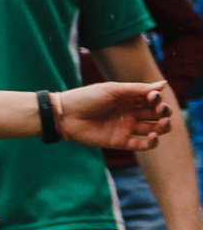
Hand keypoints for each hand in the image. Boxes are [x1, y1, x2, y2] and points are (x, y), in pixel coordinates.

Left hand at [57, 82, 171, 149]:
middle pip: (156, 114)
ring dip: (163, 127)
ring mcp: (126, 128)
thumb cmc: (86, 98)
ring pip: (153, 129)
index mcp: (129, 98)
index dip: (157, 99)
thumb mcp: (113, 90)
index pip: (152, 99)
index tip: (153, 97)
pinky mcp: (120, 141)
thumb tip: (164, 84)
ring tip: (163, 123)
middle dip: (164, 112)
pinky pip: (142, 145)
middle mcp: (130, 113)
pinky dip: (152, 142)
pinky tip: (154, 136)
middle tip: (161, 110)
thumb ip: (138, 89)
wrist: (65, 115)